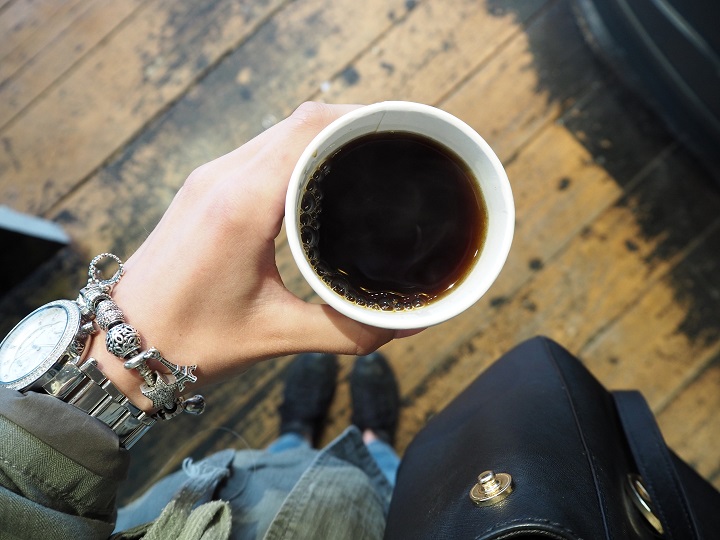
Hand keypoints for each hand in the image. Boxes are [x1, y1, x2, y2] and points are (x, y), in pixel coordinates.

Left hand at [85, 103, 414, 409]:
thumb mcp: (277, 337)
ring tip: (367, 161)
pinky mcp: (204, 187)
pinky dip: (298, 152)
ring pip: (279, 131)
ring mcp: (208, 178)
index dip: (362, 122)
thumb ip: (349, 330)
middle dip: (353, 127)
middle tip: (396, 152)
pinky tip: (321, 178)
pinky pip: (261, 150)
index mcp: (241, 206)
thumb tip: (405, 322)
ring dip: (324, 137)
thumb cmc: (189, 343)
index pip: (310, 131)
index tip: (402, 137)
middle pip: (300, 121)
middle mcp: (222, 178)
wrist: (118, 346)